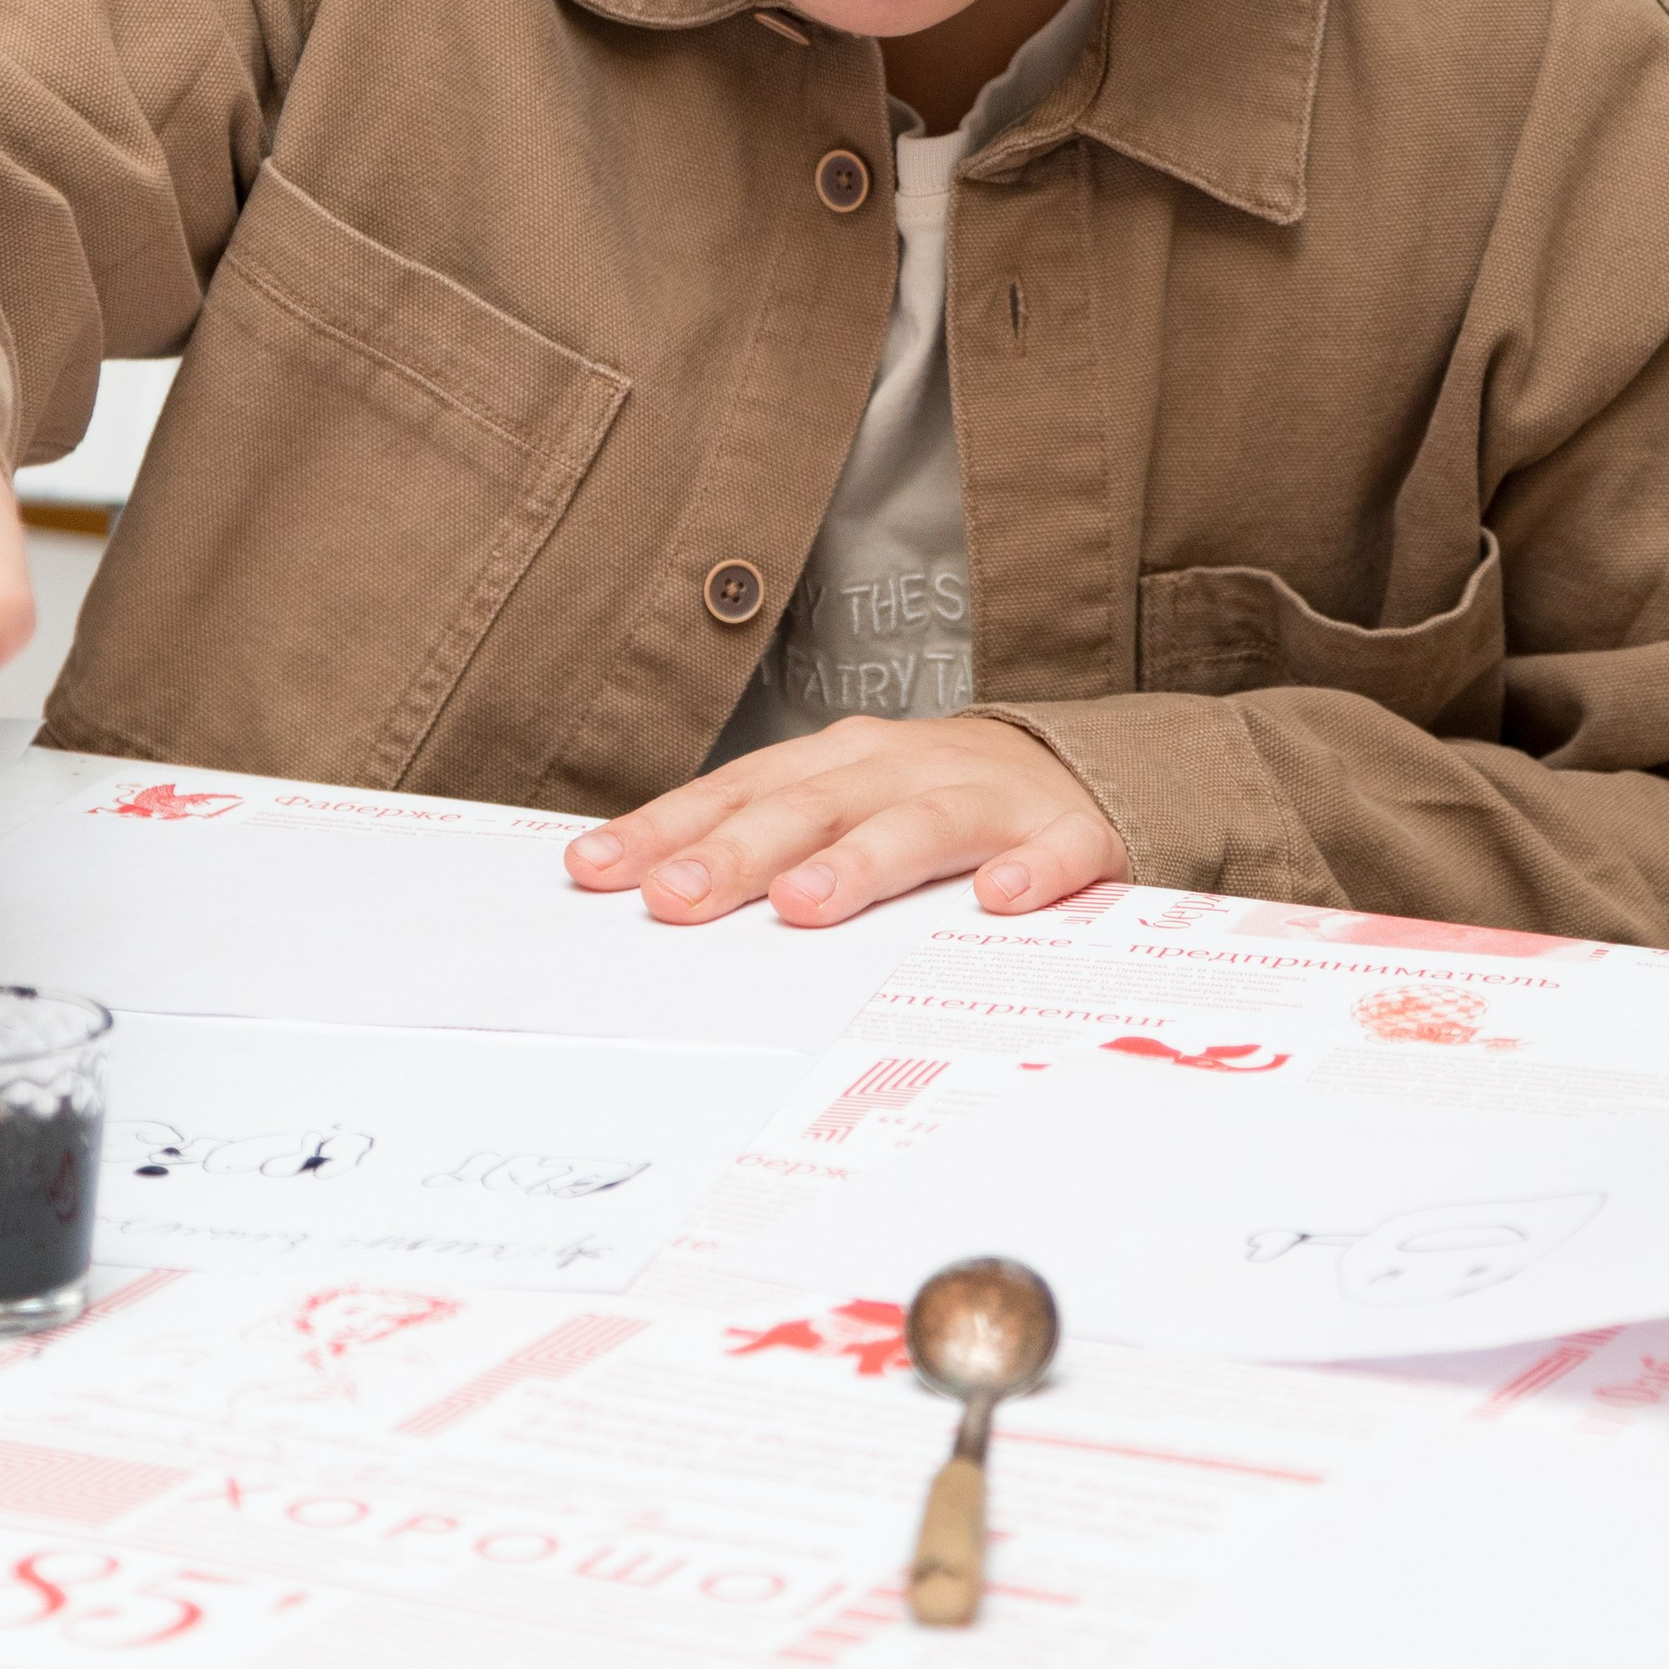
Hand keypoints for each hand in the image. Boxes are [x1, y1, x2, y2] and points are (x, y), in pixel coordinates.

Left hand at [562, 713, 1128, 928]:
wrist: (1074, 768)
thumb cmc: (927, 802)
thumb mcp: (838, 806)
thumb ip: (757, 843)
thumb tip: (648, 893)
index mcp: (837, 763)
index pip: (737, 794)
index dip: (665, 830)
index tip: (594, 870)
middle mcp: (900, 768)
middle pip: (811, 807)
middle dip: (738, 851)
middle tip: (676, 895)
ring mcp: (987, 796)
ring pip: (919, 824)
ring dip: (860, 861)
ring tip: (805, 904)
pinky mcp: (1070, 831)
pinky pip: (1057, 849)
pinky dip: (1033, 870)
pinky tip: (1001, 898)